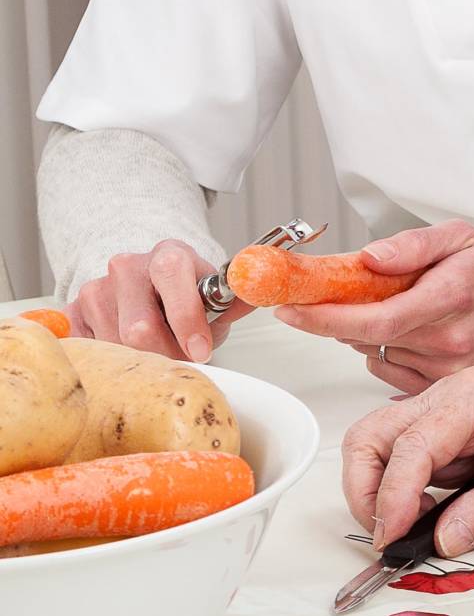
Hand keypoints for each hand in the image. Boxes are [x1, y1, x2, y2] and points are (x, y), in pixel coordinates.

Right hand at [68, 239, 248, 361]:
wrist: (149, 287)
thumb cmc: (187, 295)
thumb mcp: (216, 296)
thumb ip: (237, 299)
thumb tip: (259, 292)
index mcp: (169, 254)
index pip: (172, 279)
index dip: (188, 321)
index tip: (202, 350)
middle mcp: (128, 266)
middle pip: (139, 327)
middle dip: (165, 353)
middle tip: (181, 358)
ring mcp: (96, 288)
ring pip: (114, 345)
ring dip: (140, 359)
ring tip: (156, 349)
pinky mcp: (73, 312)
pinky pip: (87, 350)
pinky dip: (110, 360)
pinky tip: (127, 351)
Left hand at [273, 221, 473, 394]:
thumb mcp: (460, 237)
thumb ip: (411, 245)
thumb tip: (367, 259)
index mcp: (448, 298)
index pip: (371, 318)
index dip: (323, 317)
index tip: (290, 308)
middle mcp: (448, 342)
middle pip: (366, 339)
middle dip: (340, 317)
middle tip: (336, 295)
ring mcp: (448, 370)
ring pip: (376, 356)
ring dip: (369, 335)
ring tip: (399, 309)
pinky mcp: (446, 388)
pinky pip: (393, 374)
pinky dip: (388, 352)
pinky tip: (411, 333)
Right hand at [340, 365, 473, 555]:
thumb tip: (444, 538)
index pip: (412, 444)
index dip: (393, 497)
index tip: (393, 538)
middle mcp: (453, 395)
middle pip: (374, 435)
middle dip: (367, 490)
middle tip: (390, 535)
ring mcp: (446, 411)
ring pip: (378, 445)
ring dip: (380, 491)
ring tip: (416, 525)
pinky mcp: (448, 431)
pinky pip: (402, 458)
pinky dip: (400, 491)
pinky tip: (431, 512)